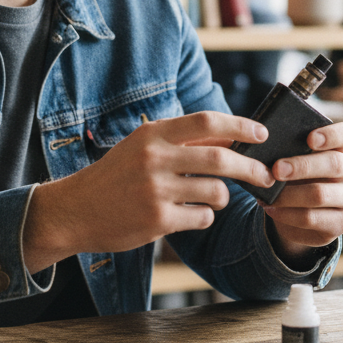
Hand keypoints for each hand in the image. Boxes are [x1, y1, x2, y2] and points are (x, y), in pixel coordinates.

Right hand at [22, 111, 274, 273]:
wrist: (76, 210)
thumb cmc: (116, 176)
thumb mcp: (144, 147)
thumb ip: (183, 142)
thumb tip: (231, 138)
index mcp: (154, 134)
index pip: (207, 122)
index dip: (240, 126)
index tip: (262, 134)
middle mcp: (155, 158)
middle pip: (221, 159)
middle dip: (251, 168)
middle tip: (265, 176)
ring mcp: (156, 190)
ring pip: (216, 191)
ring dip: (223, 196)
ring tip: (213, 197)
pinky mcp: (157, 220)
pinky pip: (202, 217)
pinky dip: (204, 216)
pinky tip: (190, 214)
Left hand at [263, 122, 342, 262]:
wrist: (301, 209)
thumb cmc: (299, 172)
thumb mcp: (298, 156)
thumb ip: (292, 147)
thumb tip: (268, 147)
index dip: (332, 135)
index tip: (310, 139)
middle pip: (334, 164)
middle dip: (302, 166)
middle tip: (276, 169)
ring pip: (320, 194)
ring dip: (289, 194)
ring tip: (268, 193)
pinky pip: (312, 218)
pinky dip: (287, 214)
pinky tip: (272, 208)